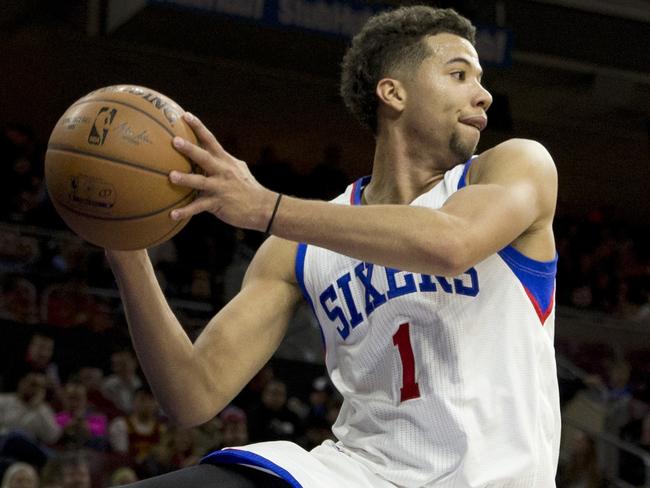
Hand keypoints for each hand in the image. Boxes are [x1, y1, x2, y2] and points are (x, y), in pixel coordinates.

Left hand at [168, 113, 277, 230]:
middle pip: (204, 157)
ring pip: (201, 182)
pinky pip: (199, 208)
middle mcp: (222, 171)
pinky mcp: (218, 203)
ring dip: (186, 179)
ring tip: (171, 176)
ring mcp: (220, 187)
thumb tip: (210, 151)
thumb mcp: (238, 169)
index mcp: (225, 161)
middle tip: (174, 140)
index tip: (185, 115)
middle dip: (190, 148)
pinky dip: (185, 211)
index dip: (198, 127)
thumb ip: (223, 160)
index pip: (210, 140)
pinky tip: (172, 215)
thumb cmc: (247, 187)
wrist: (262, 207)